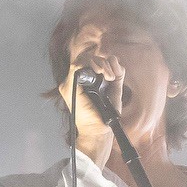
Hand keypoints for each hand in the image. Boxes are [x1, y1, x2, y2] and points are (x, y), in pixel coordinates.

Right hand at [57, 47, 124, 166]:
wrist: (99, 129)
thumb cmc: (105, 114)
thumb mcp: (114, 89)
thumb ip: (117, 74)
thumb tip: (114, 61)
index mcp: (85, 80)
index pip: (91, 60)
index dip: (104, 62)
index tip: (113, 75)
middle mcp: (76, 80)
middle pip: (87, 57)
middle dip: (103, 63)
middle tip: (111, 77)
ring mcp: (70, 83)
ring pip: (82, 58)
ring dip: (99, 63)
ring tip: (108, 76)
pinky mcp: (69, 86)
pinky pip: (76, 65)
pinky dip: (89, 64)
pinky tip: (100, 73)